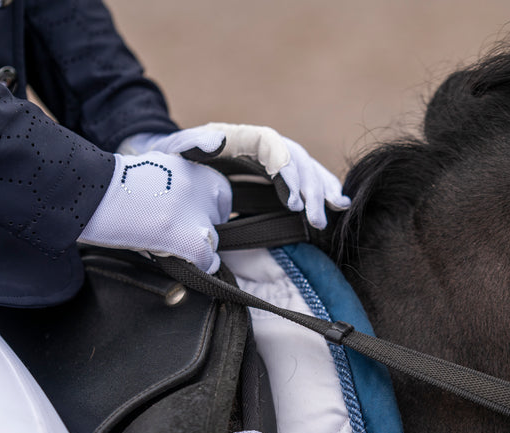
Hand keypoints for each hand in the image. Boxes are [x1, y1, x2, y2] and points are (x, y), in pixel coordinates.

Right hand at [78, 153, 231, 272]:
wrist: (92, 192)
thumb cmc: (114, 186)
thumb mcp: (155, 171)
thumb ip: (179, 184)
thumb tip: (190, 211)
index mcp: (193, 168)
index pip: (221, 195)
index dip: (208, 211)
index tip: (193, 220)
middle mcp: (201, 187)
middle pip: (218, 219)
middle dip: (202, 230)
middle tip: (177, 235)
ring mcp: (196, 212)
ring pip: (212, 241)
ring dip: (195, 248)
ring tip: (168, 247)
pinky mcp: (187, 237)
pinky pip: (206, 260)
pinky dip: (196, 267)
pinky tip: (178, 263)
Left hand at [118, 124, 350, 228]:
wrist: (172, 158)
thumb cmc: (173, 156)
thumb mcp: (176, 148)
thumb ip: (194, 143)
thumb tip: (218, 140)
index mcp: (241, 136)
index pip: (273, 147)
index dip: (287, 171)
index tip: (293, 201)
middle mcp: (261, 144)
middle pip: (295, 159)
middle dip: (309, 188)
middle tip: (315, 219)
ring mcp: (270, 157)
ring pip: (305, 167)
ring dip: (321, 188)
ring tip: (335, 210)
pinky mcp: (273, 172)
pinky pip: (302, 177)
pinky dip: (320, 188)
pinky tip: (337, 203)